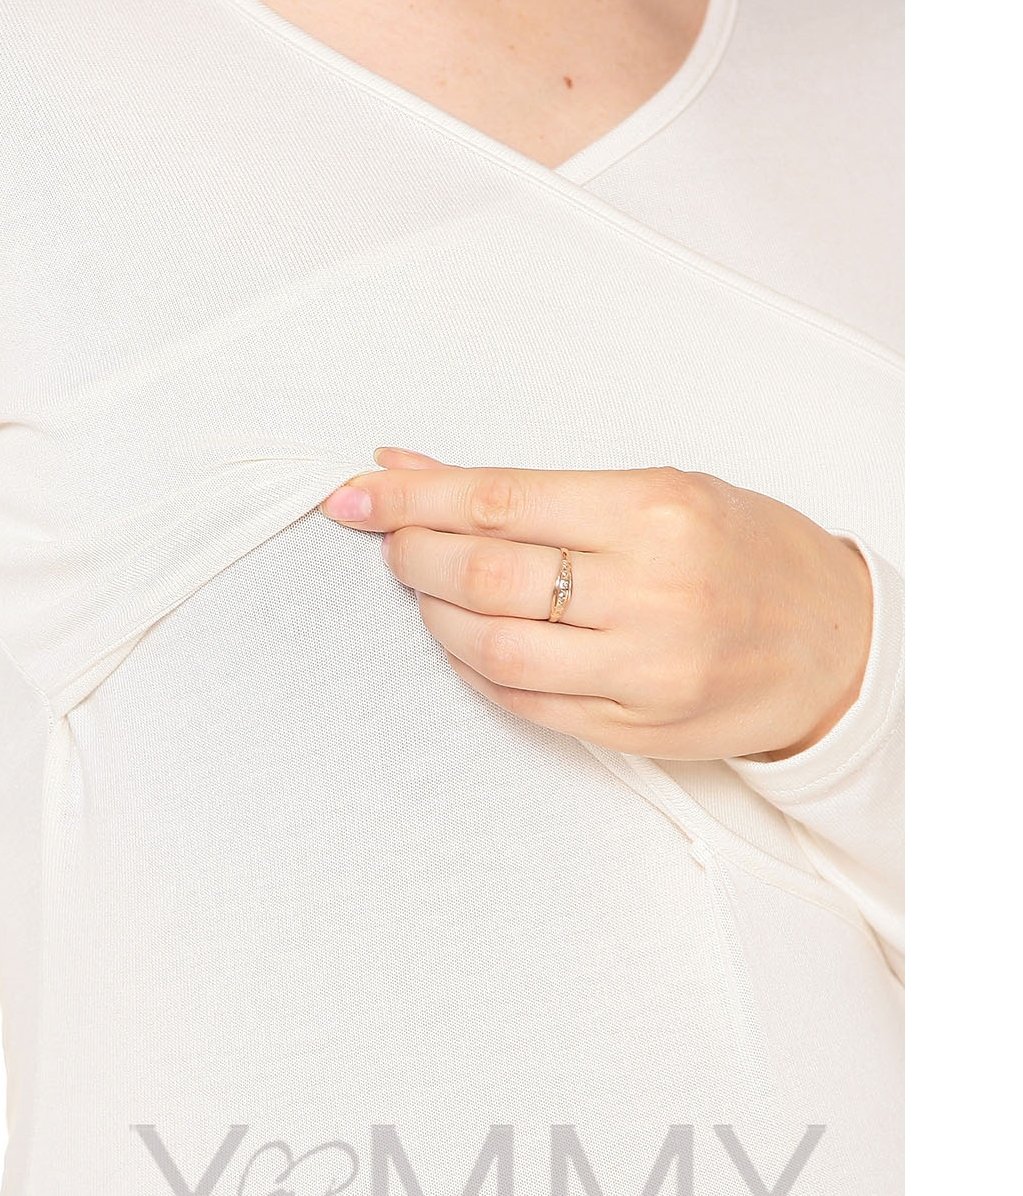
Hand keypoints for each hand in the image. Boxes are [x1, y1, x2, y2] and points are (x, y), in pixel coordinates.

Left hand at [319, 448, 872, 762]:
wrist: (839, 644)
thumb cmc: (746, 551)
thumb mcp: (658, 490)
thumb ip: (533, 488)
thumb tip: (410, 466)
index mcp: (656, 511)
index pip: (500, 501)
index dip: (412, 498)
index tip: (355, 492)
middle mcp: (650, 591)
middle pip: (484, 575)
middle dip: (413, 554)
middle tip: (389, 539)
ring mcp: (644, 669)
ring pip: (492, 647)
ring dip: (435, 615)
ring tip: (425, 588)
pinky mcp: (636, 729)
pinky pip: (523, 702)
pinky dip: (474, 668)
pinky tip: (464, 640)